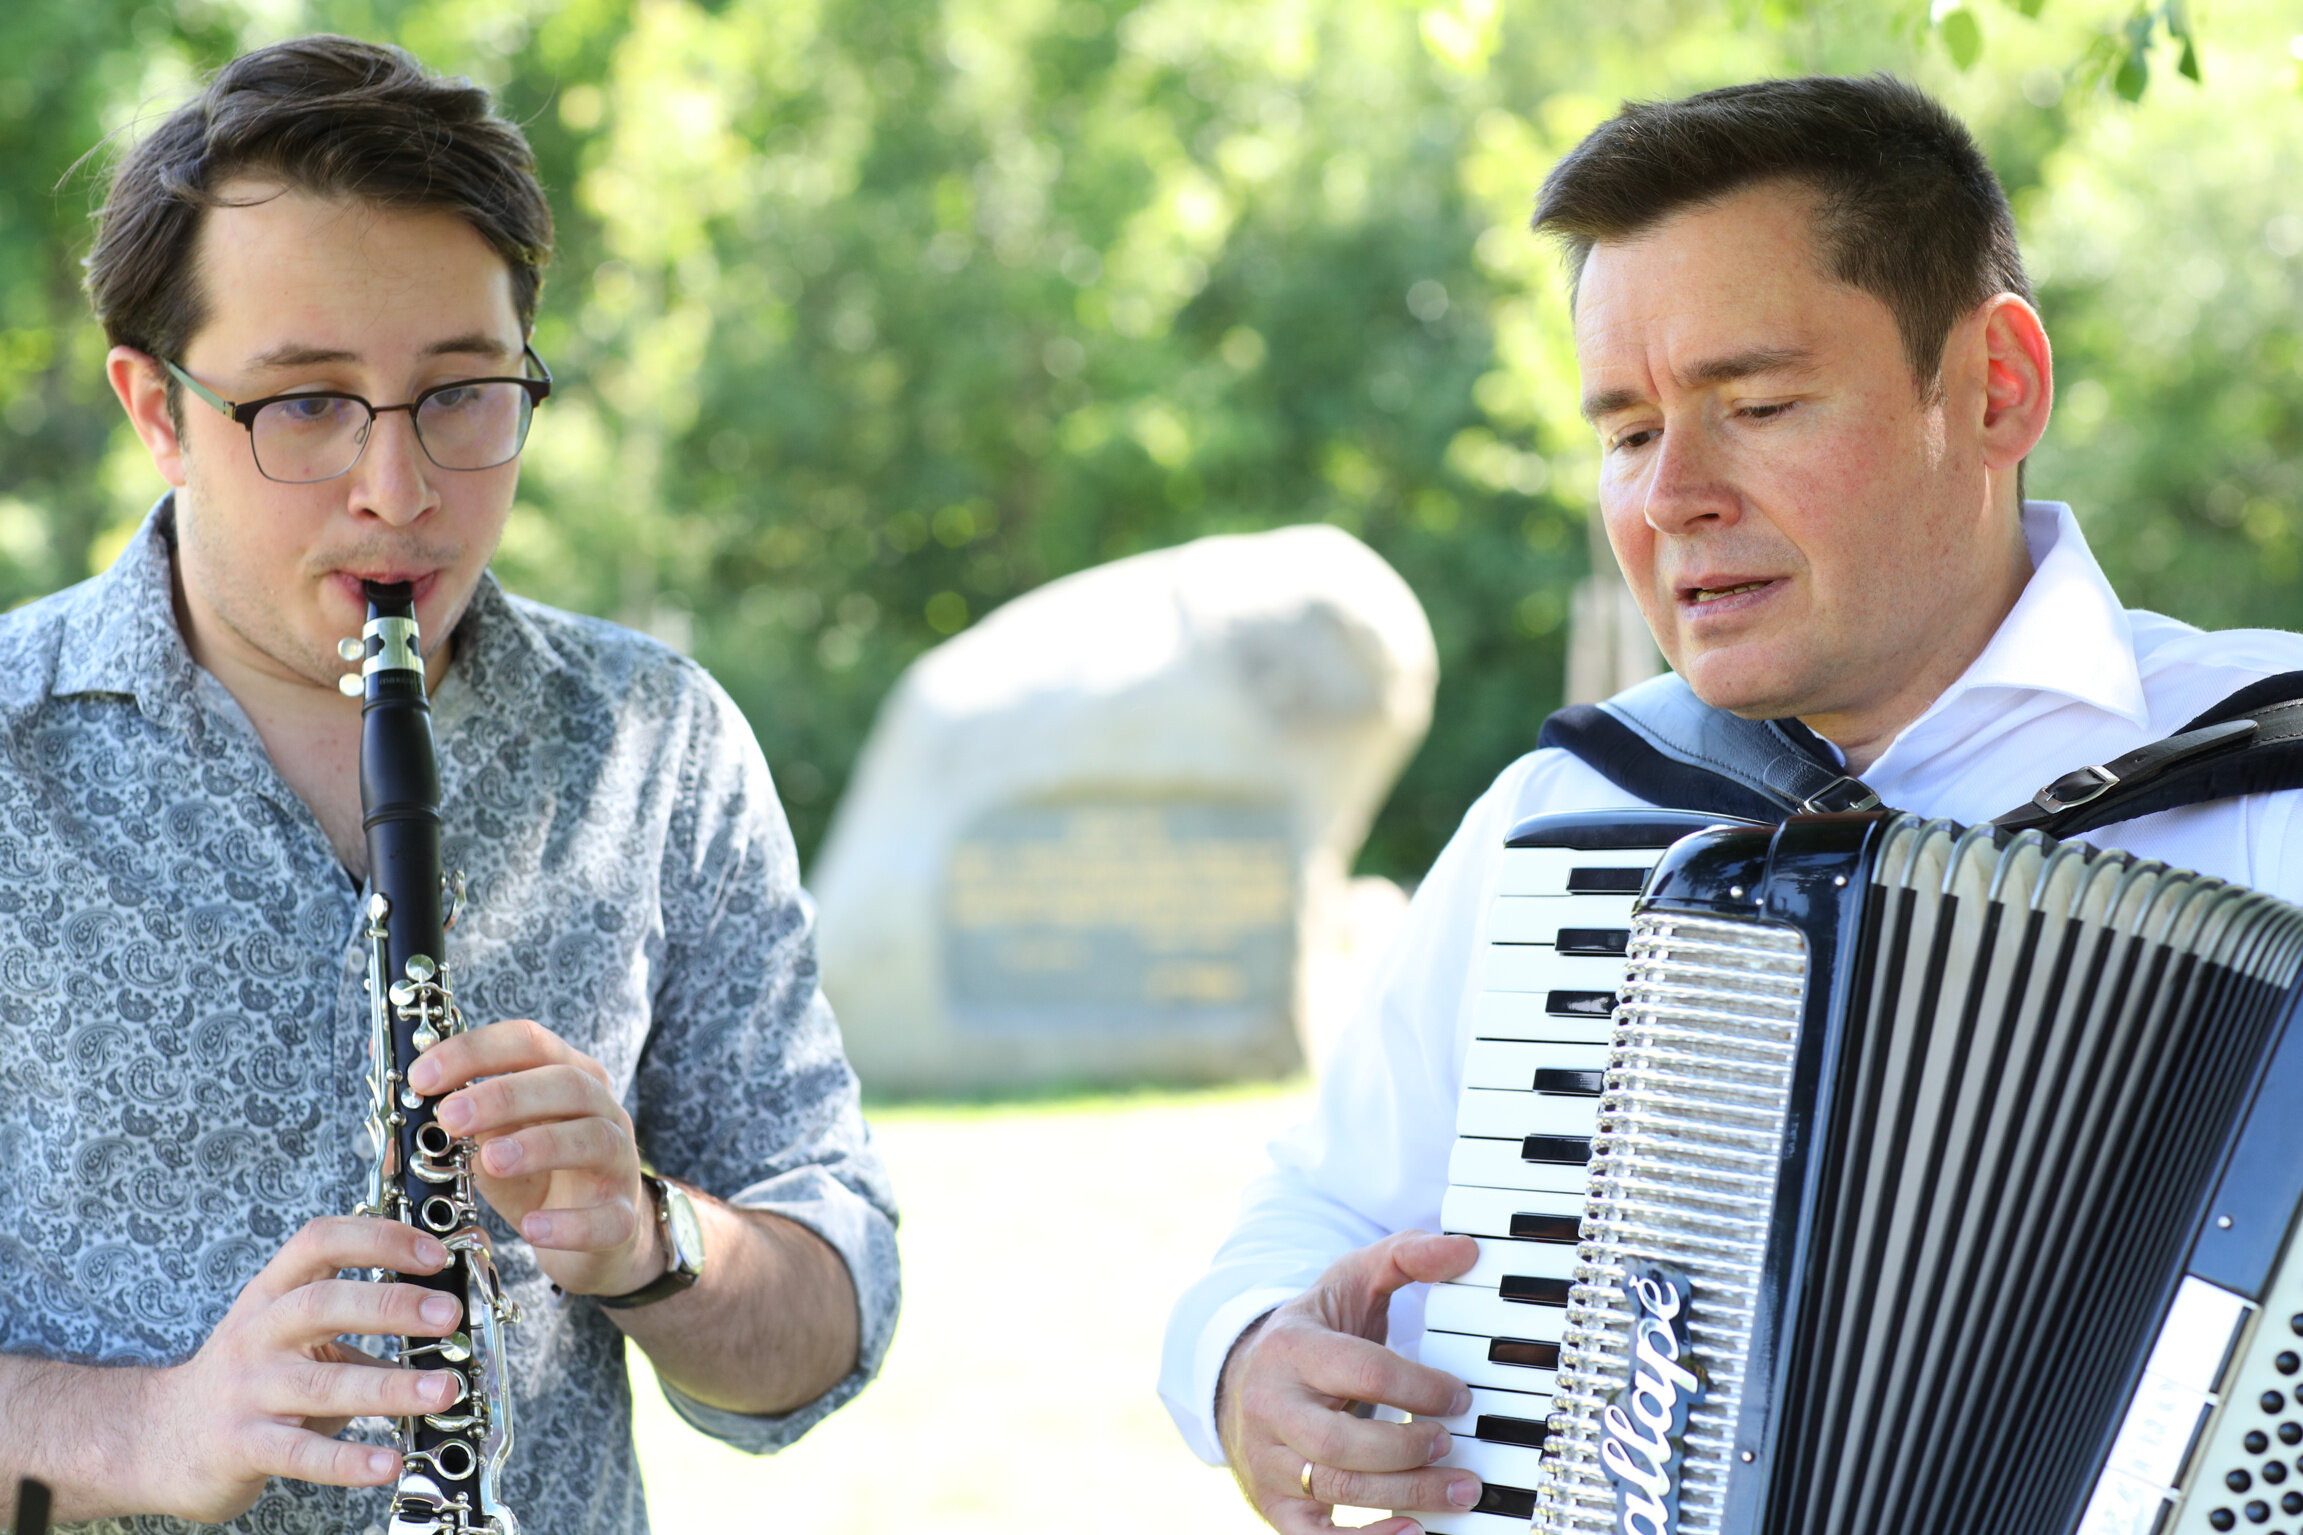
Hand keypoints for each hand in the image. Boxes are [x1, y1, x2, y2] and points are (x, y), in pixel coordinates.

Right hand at [144, 1216, 464, 1521]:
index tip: (436, 1253)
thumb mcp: (294, 1330)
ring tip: (444, 1390)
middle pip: (322, 1303)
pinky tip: (388, 1462)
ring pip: (322, 1383)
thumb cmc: (251, 1375)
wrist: (161, 1437)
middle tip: (448, 1314)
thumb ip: (362, 1316)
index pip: (321, 1241)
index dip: (379, 1239)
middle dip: (390, 1305)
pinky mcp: (242, 1445)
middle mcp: (258, 1334)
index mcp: (274, 1293)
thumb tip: (446, 1303)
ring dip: (390, 1387)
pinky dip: (347, 1459)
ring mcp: (247, 1390)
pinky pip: (300, 1453)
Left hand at [409, 1018, 660, 1296]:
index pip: (528, 1042)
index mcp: (566, 1076)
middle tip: (451, 1117)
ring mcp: (619, 1162)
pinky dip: (570, 1222)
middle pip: (567, 1082)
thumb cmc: (534, 1178)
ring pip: (594, 1139)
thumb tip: (391, 1094)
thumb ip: (450, 1120)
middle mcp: (601, 1109)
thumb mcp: (489, 1141)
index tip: (423, 1076)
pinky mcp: (623, 1217)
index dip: (475, 1052)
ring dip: (539, 1146)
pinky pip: (608, 1217)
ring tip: (489, 1161)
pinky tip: (532, 1228)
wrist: (593, 1238)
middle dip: (505, 1095)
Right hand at [1216, 1231, 1482, 1534]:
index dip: (1421, 1387)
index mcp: (1291, 1348)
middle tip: (1455, 1446)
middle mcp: (1271, 1406)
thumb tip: (1464, 1249)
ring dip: (1407, 1496)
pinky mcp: (1273, 1504)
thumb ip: (1406, 1256)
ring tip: (1460, 1490)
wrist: (1243, 1377)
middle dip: (1410, 1450)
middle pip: (1344, 1442)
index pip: (1363, 1371)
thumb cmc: (1314, 1331)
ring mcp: (1269, 1459)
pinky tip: (1413, 1531)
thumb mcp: (1351, 1281)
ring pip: (1337, 1489)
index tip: (1460, 1396)